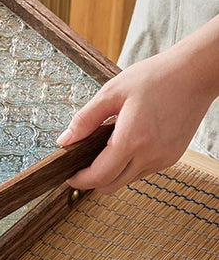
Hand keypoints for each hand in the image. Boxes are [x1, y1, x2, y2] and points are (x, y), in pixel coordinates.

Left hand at [56, 42, 216, 193]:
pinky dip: (128, 165)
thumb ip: (85, 119)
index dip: (80, 179)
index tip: (68, 175)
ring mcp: (164, 159)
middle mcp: (150, 155)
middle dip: (92, 180)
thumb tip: (65, 140)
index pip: (100, 176)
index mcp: (132, 140)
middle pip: (112, 185)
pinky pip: (143, 171)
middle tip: (79, 165)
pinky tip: (123, 144)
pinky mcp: (172, 157)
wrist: (194, 74)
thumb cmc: (154, 78)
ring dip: (111, 172)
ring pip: (128, 180)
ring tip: (101, 148)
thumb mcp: (111, 93)